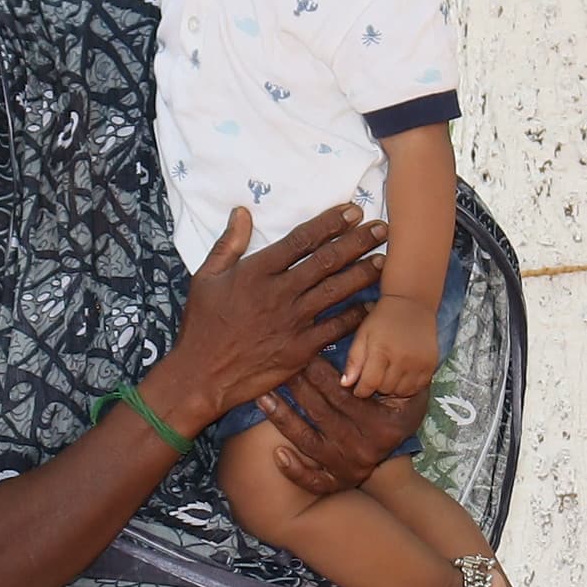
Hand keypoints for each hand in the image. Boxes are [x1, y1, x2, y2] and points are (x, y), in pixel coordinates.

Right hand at [150, 204, 377, 428]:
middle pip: (327, 261)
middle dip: (357, 242)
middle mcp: (279, 292)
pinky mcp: (301, 349)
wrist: (202, 374)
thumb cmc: (201, 325)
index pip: (302, 240)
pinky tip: (373, 306)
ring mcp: (292, 321)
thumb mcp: (205, 278)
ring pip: (336, 291)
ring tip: (385, 260)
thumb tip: (242, 212)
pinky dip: (356, 316)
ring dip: (363, 273)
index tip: (352, 211)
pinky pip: (335, 328)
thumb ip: (228, 244)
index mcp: (257, 271)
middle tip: (382, 229)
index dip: (330, 223)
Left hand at [273, 360, 422, 496]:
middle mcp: (363, 448)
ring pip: (308, 441)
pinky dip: (294, 470)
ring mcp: (347, 467)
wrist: (396, 467)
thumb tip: (370, 350)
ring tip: (263, 397)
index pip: (344, 395)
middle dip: (297, 386)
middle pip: (321, 413)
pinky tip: (277, 453)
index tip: (303, 353)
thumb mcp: (409, 394)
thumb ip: (392, 374)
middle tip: (278, 365)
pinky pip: (312, 481)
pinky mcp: (335, 483)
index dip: (321, 373)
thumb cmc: (398, 415)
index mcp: (381, 425)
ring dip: (283, 418)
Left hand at [343, 290, 442, 399]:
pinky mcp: (431, 365)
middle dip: (377, 386)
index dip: (361, 390)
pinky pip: (417, 388)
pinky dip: (408, 386)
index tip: (359, 388)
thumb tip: (345, 384)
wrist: (412, 303)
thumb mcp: (363, 335)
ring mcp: (419, 363)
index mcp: (381, 350)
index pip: (370, 383)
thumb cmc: (383, 319)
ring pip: (401, 391)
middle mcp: (403, 358)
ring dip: (392, 387)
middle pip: (386, 389)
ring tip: (389, 373)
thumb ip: (354, 360)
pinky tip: (402, 374)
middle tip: (375, 374)